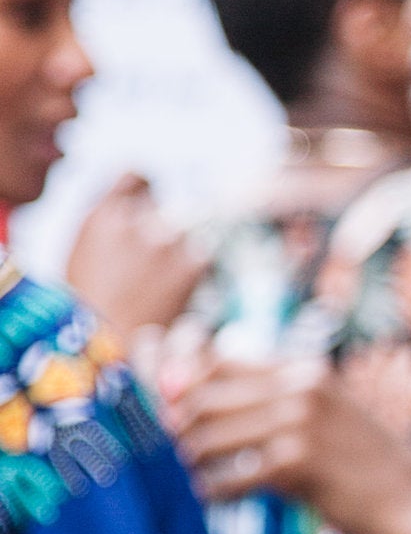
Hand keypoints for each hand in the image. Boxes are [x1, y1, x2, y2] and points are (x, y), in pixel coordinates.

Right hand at [65, 174, 205, 343]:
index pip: (135, 176)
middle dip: (160, 223)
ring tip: (158, 284)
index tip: (149, 201)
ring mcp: (166, 241)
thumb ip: (111, 229)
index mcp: (101, 218)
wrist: (109, 357)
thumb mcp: (84, 260)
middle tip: (154, 255)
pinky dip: (195, 272)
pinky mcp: (192, 265)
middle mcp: (134, 221)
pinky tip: (177, 294)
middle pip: (161, 203)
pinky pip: (202, 255)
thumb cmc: (89, 316)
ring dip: (179, 249)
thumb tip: (140, 213)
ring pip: (185, 229)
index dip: (145, 188)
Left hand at [166, 348, 410, 533]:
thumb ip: (270, 400)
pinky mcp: (298, 463)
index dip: (181, 383)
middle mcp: (299, 386)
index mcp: (302, 368)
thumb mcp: (323, 414)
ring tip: (194, 475)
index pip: (215, 359)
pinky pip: (229, 477)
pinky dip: (214, 490)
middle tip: (176, 452)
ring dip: (192, 460)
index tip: (170, 412)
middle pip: (203, 395)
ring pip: (209, 435)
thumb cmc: (361, 461)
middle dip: (179, 426)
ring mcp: (300, 422)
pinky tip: (214, 498)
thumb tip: (190, 397)